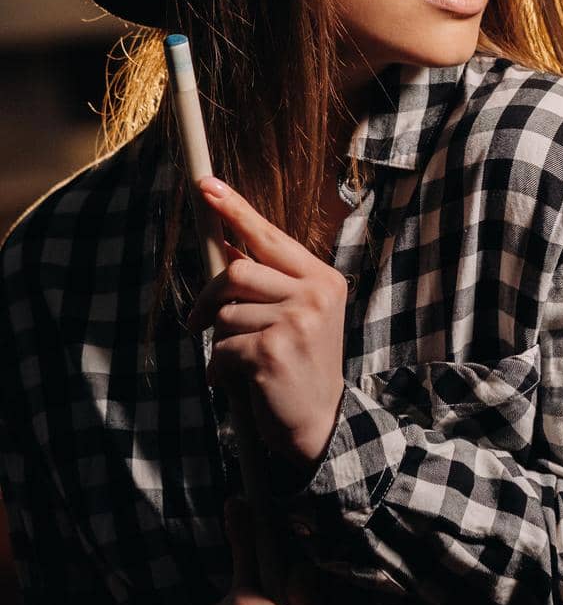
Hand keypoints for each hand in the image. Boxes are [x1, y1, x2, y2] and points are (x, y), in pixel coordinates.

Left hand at [185, 176, 346, 469]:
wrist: (319, 420)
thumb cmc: (300, 364)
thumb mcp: (293, 315)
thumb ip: (265, 281)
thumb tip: (223, 247)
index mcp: (322, 279)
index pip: (270, 237)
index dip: (235, 210)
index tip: (205, 184)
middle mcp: (316, 294)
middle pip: (236, 272)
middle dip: (209, 300)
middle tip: (198, 323)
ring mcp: (298, 321)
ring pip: (224, 313)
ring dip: (220, 341)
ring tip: (240, 362)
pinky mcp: (273, 350)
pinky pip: (221, 347)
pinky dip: (219, 368)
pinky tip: (239, 381)